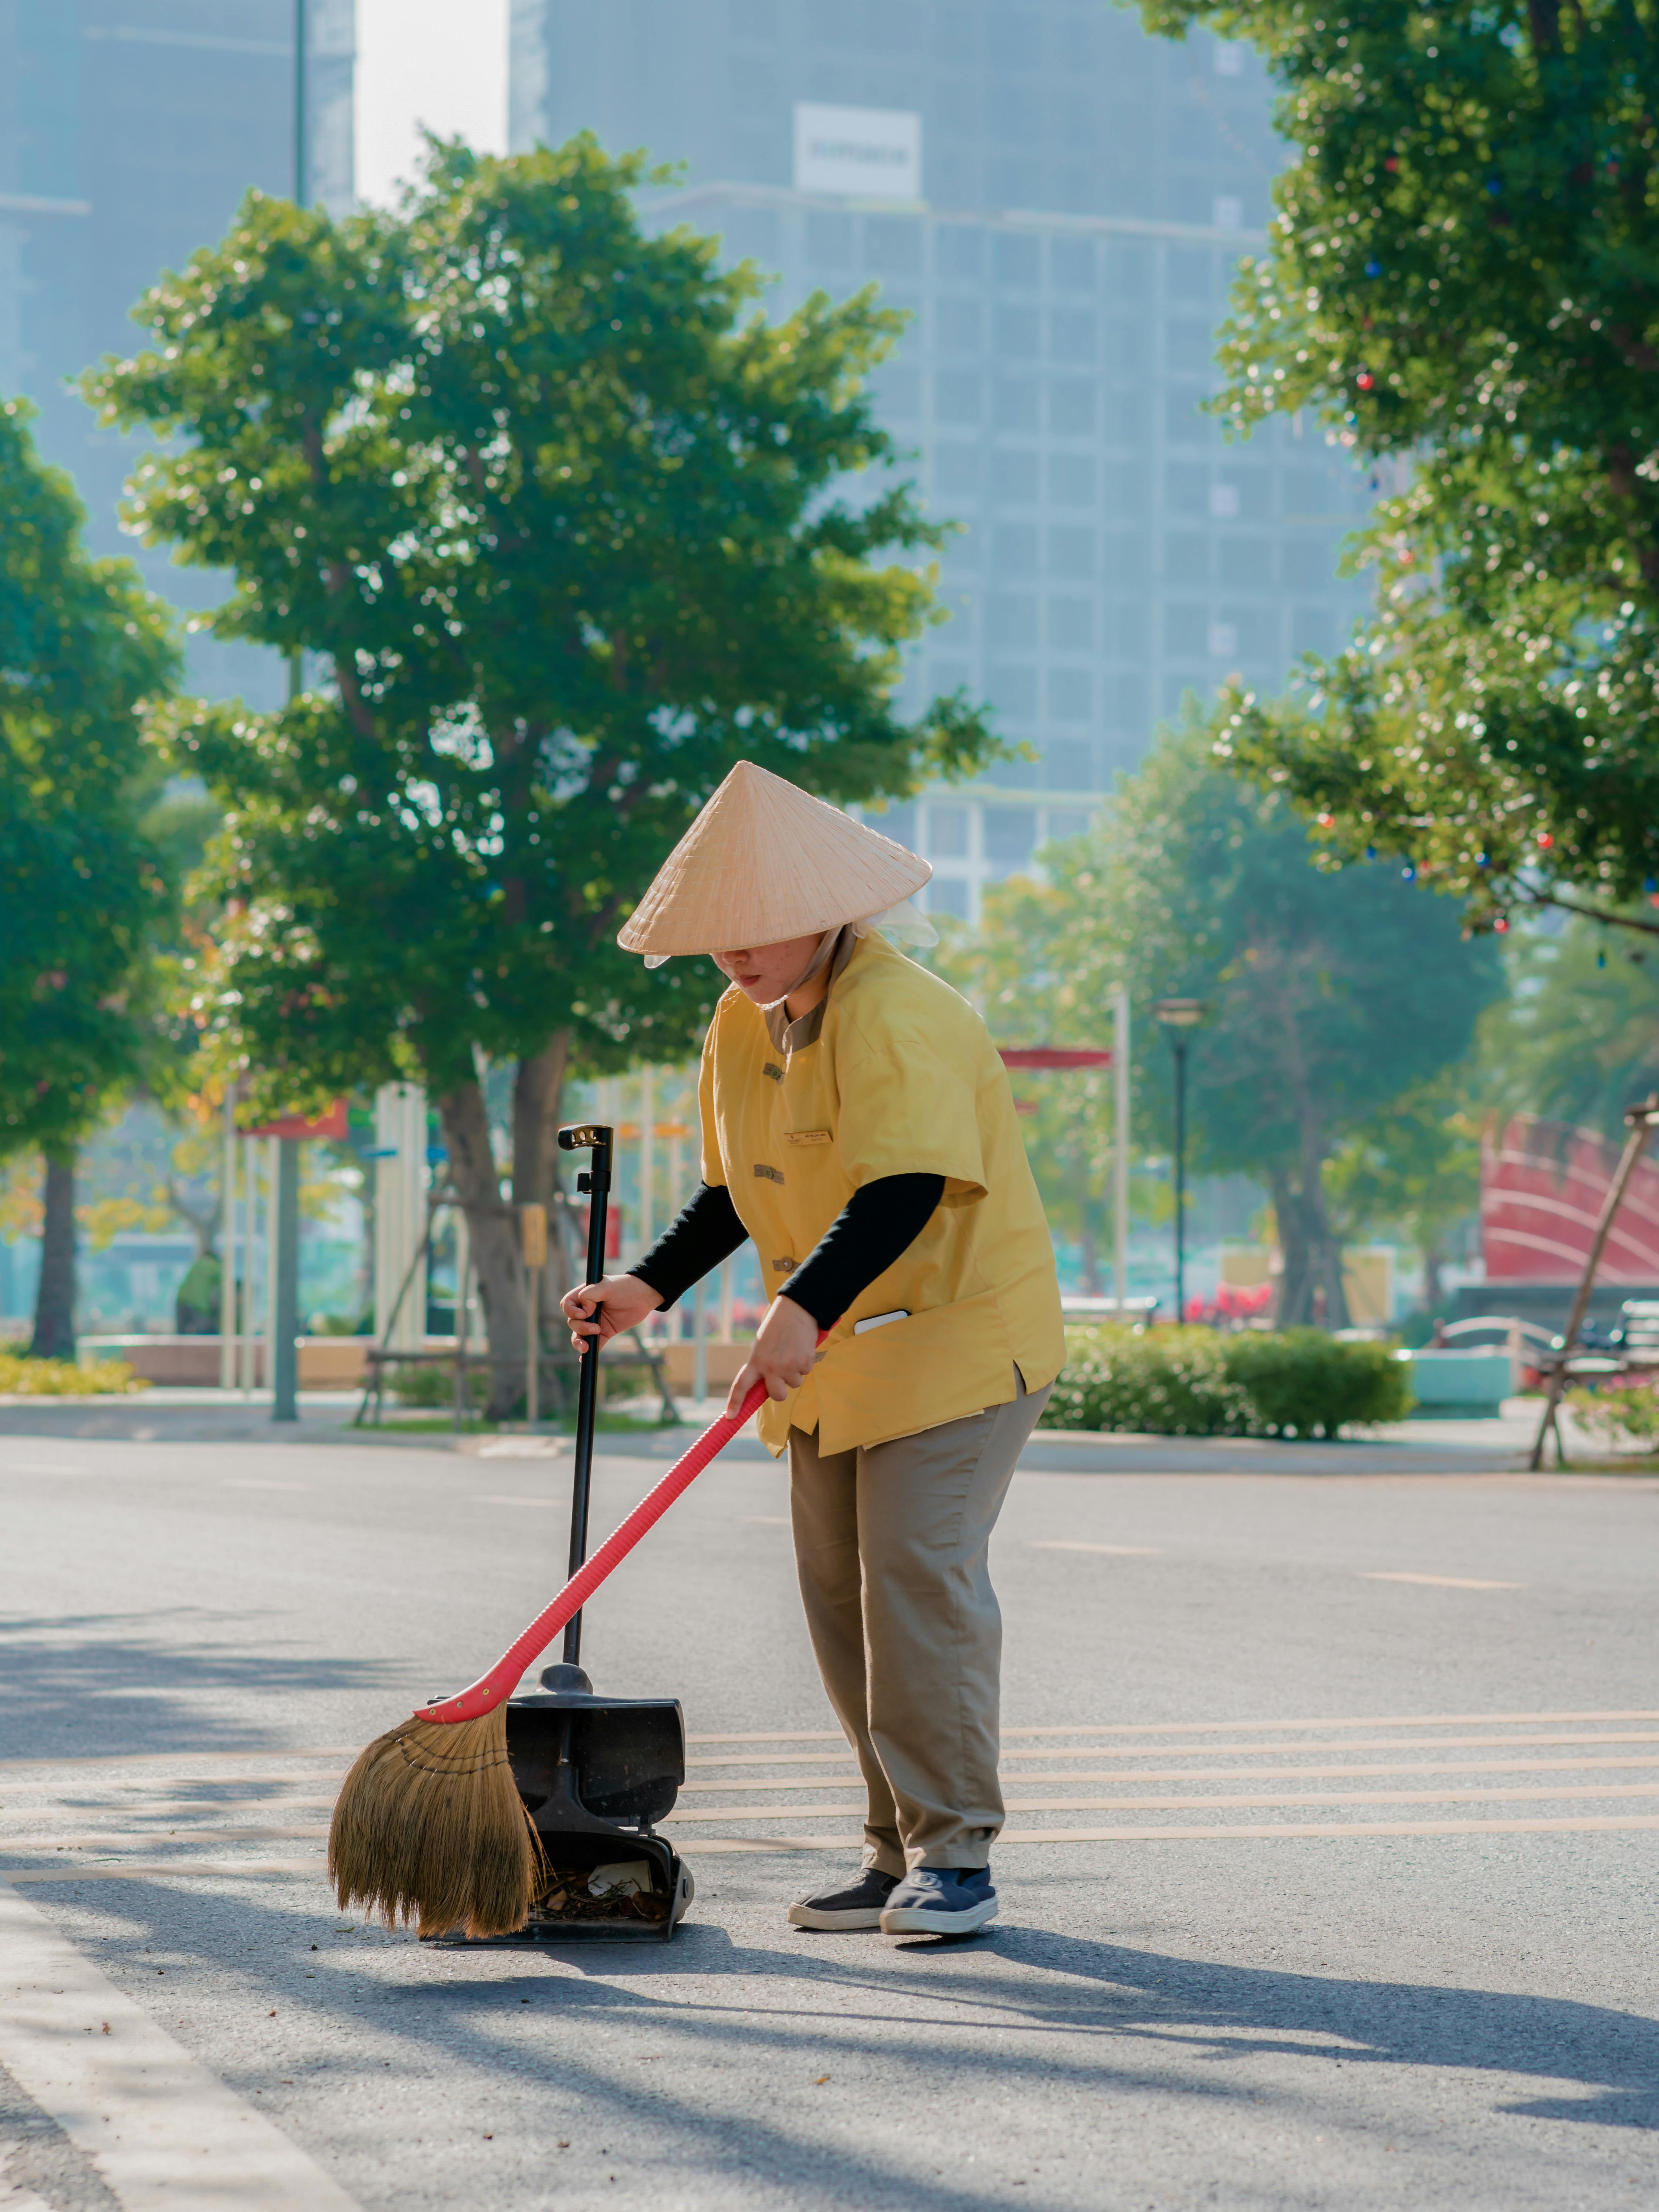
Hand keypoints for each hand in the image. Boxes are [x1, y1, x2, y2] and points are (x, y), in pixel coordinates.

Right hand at [560, 1272, 661, 1355]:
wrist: (644, 1296)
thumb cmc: (625, 1287)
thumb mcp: (606, 1286)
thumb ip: (590, 1295)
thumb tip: (584, 1312)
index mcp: (584, 1295)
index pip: (567, 1304)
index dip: (571, 1311)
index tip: (585, 1313)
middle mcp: (587, 1309)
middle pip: (572, 1322)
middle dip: (580, 1327)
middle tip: (596, 1328)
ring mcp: (595, 1321)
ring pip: (579, 1334)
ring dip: (579, 1341)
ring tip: (586, 1347)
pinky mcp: (605, 1331)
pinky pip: (595, 1343)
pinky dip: (590, 1350)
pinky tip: (584, 1358)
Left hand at [726, 1294, 819, 1414]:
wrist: (797, 1310)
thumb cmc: (778, 1327)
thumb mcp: (763, 1345)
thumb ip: (762, 1365)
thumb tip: (767, 1385)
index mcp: (756, 1360)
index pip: (741, 1385)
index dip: (735, 1402)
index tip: (731, 1417)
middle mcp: (771, 1367)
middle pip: (777, 1395)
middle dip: (781, 1390)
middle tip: (783, 1376)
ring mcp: (788, 1366)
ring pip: (794, 1384)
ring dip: (795, 1373)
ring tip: (793, 1352)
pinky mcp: (804, 1363)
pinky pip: (805, 1372)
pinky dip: (805, 1364)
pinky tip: (801, 1348)